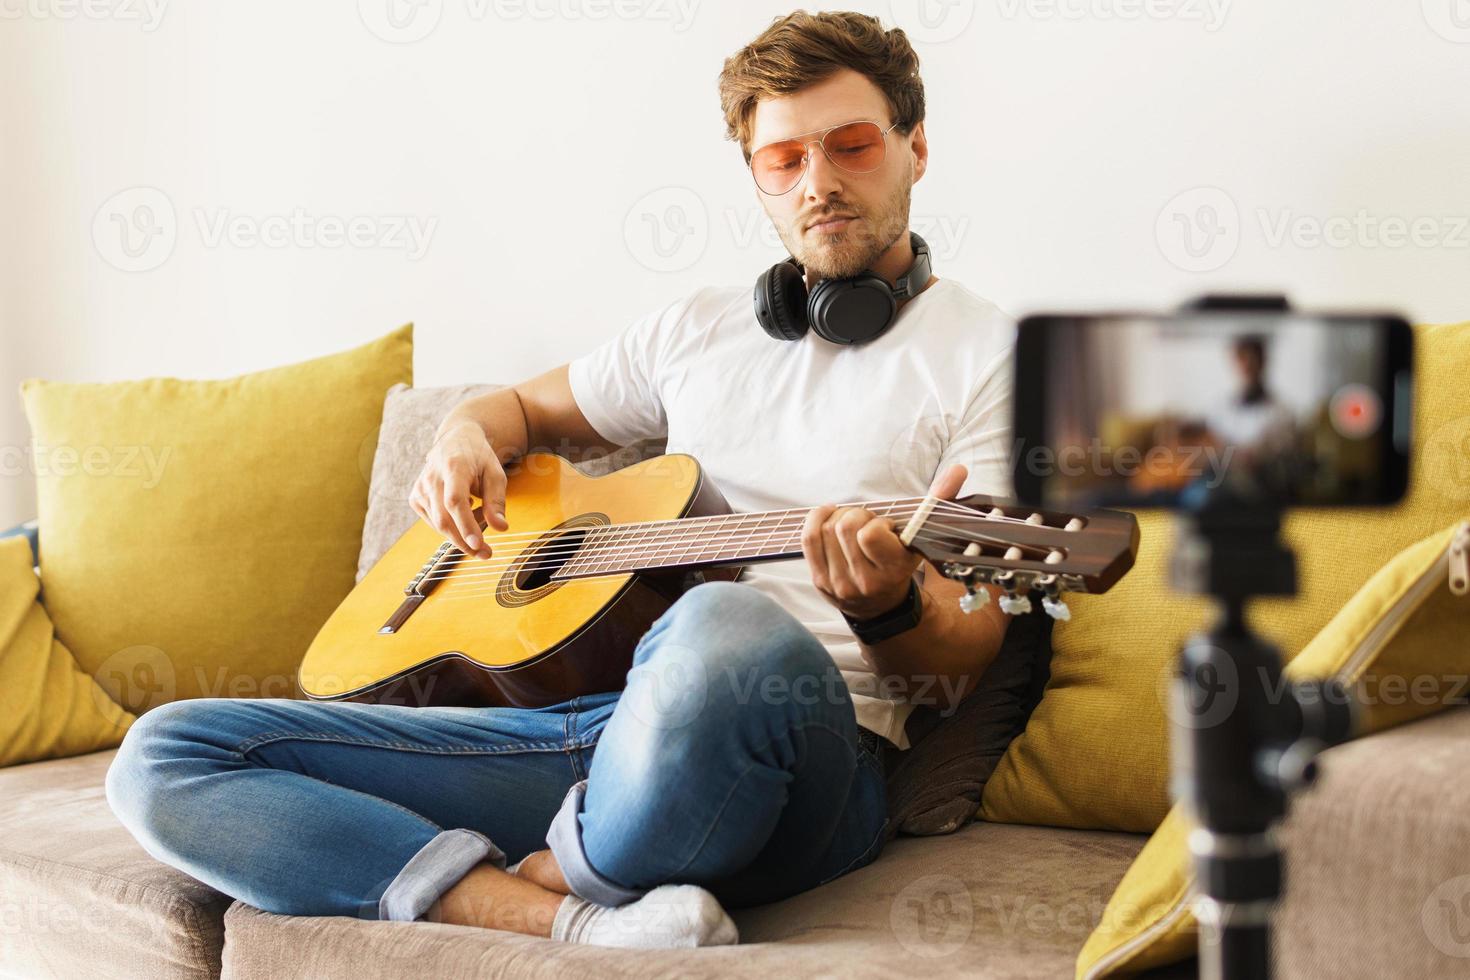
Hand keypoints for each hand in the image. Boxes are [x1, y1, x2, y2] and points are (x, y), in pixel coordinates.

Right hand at [408, 419, 509, 559]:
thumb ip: (497, 501)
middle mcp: (432, 477)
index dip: (465, 525)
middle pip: (444, 519)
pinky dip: (451, 526)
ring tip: (480, 522)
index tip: (478, 545)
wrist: (455, 440)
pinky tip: (465, 511)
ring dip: (461, 534)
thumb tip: (501, 529)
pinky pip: (434, 522)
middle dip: (465, 542)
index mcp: (454, 466)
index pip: (455, 501)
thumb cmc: (478, 458)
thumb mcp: (496, 473)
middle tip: (487, 554)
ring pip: (438, 524)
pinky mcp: (416, 497)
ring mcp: (420, 488)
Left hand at [801, 463, 968, 620]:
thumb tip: (958, 470)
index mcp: (893, 571)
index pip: (870, 535)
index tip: (885, 527)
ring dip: (838, 517)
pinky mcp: (819, 580)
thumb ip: (937, 502)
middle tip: (867, 522)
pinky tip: (827, 516)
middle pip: (845, 527)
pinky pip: (809, 539)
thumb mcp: (921, 538)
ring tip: (851, 524)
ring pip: (825, 530)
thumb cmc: (900, 563)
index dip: (876, 523)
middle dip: (857, 515)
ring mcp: (838, 583)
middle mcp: (864, 581)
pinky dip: (816, 519)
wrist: (880, 606)